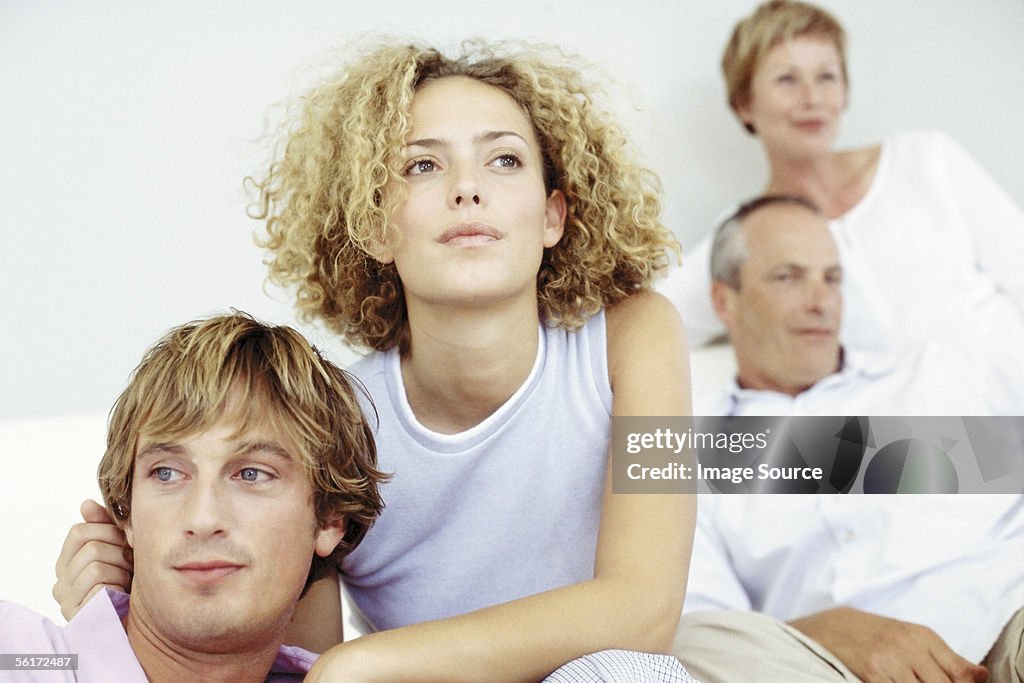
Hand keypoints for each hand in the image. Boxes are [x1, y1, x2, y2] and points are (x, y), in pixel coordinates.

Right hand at [52, 499, 132, 619]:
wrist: (145, 619)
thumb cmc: (133, 581)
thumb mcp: (121, 548)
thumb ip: (104, 526)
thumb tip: (86, 503)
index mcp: (68, 563)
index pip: (80, 531)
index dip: (109, 531)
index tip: (126, 542)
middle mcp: (61, 582)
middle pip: (89, 546)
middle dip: (118, 552)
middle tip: (130, 565)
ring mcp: (66, 600)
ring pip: (95, 565)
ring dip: (121, 571)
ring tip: (127, 582)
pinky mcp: (77, 616)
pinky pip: (99, 587)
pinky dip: (117, 589)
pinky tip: (122, 596)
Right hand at [790, 607, 987, 682]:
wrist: (834, 628)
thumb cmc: (878, 635)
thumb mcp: (915, 638)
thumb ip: (950, 659)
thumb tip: (982, 675)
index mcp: (924, 637)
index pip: (960, 674)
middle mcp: (909, 647)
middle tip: (922, 681)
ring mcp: (889, 662)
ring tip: (909, 681)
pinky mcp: (872, 674)